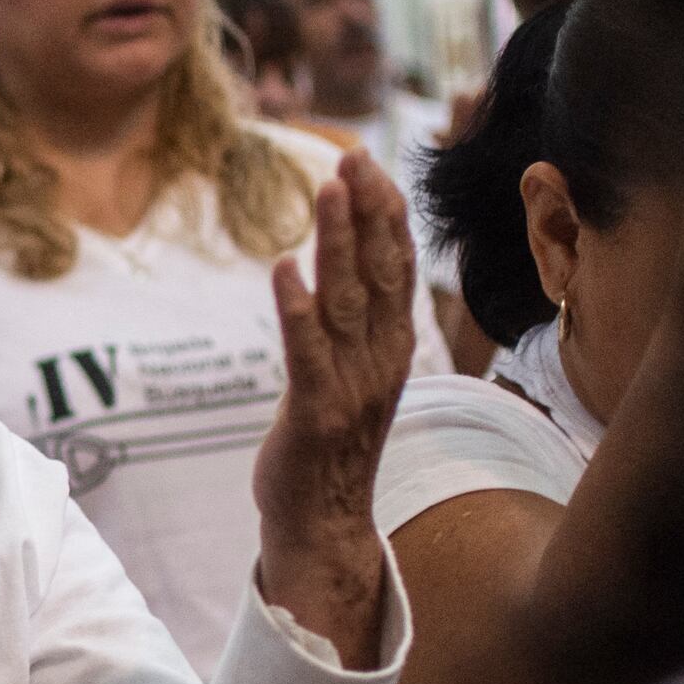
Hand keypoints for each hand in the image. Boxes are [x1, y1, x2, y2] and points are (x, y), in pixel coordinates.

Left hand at [250, 149, 416, 664]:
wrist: (324, 526)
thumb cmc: (330, 445)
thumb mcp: (352, 373)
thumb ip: (353, 323)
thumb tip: (344, 264)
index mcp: (392, 348)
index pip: (398, 267)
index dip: (385, 213)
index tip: (367, 162)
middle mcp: (380, 361)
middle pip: (381, 273)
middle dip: (367, 211)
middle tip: (352, 157)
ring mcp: (351, 387)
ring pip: (347, 302)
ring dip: (337, 242)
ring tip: (327, 190)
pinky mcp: (315, 413)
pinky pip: (307, 353)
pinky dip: (297, 309)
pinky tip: (285, 268)